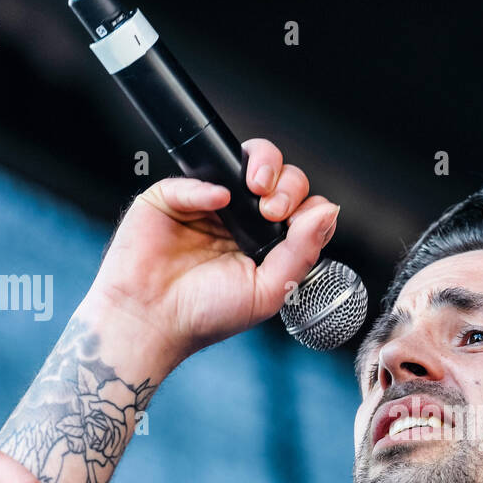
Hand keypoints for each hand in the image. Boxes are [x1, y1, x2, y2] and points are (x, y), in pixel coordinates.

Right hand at [89, 138, 339, 362]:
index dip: (304, 204)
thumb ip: (302, 251)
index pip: (299, 206)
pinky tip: (218, 201)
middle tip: (273, 209)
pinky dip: (208, 185)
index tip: (295, 222)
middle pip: (278, 176)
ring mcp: (207, 204)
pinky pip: (194, 177)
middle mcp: (240, 219)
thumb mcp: (269, 290)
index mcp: (266, 241)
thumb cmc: (207, 314)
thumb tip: (329, 211)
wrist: (153, 321)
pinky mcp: (172, 197)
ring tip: (258, 189)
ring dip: (262, 165)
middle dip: (286, 184)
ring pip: (243, 161)